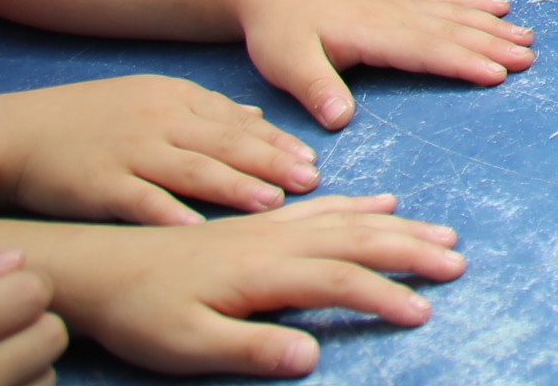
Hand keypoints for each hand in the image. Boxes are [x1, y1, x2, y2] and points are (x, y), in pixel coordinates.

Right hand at [0, 77, 314, 224]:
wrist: (16, 133)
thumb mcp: (150, 99)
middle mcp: (157, 122)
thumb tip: (258, 121)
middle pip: (224, 144)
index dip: (276, 142)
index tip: (312, 160)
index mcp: (174, 99)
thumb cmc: (87, 120)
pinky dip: (168, 214)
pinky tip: (196, 229)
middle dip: (271, 163)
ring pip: (192, 169)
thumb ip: (205, 111)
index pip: (236, 122)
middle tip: (310, 181)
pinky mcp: (98, 184)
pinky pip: (139, 201)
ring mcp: (128, 152)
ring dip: (235, 187)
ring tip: (273, 203)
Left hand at [45, 195, 459, 377]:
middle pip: (357, 239)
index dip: (384, 295)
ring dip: (398, 226)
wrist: (100, 267)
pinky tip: (383, 200)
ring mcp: (270, 227)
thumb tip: (312, 358)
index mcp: (264, 270)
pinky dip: (360, 203)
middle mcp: (276, 240)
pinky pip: (322, 206)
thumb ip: (251, 350)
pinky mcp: (259, 224)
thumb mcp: (188, 346)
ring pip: (348, 218)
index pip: (339, 280)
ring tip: (441, 233)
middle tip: (457, 261)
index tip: (423, 311)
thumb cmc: (142, 314)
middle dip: (411, 250)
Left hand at [228, 0, 535, 132]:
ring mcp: (401, 3)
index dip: (463, 62)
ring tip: (527, 38)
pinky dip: (475, 3)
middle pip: (452, 32)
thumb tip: (342, 120)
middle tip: (528, 59)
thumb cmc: (280, 31)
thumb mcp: (286, 64)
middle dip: (492, 45)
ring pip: (455, 15)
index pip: (427, 50)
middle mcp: (396, 14)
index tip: (497, 74)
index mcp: (374, 33)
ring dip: (492, 26)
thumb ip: (316, 89)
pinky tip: (498, 6)